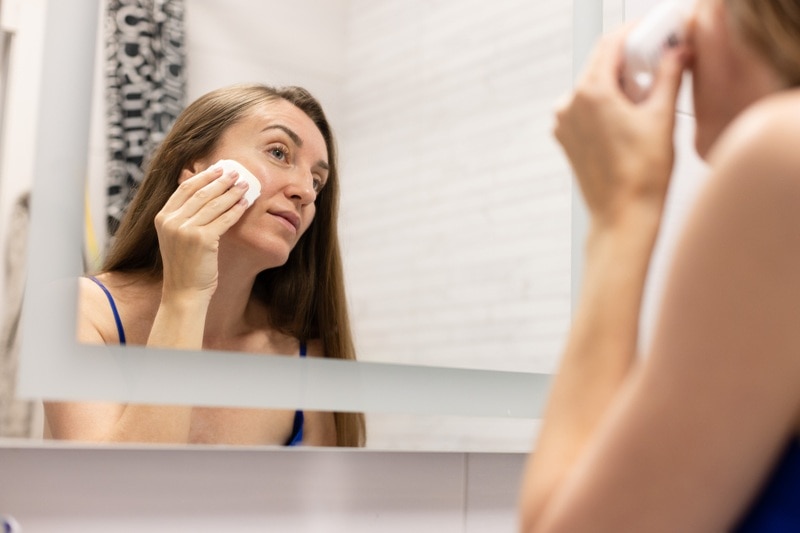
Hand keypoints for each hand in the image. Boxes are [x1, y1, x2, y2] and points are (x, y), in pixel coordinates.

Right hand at [154, 164, 248, 300]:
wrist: (183, 292)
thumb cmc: (185, 265)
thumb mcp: (176, 237)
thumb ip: (184, 215)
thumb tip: (203, 190)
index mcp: (162, 217)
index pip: (185, 188)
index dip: (204, 176)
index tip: (219, 168)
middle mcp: (171, 221)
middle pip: (201, 192)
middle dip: (221, 180)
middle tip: (237, 172)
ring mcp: (185, 230)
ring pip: (214, 204)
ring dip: (232, 192)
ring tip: (245, 185)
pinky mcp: (202, 240)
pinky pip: (224, 219)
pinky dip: (236, 209)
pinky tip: (246, 203)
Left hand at [553, 27, 688, 230]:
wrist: (624, 216)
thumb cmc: (641, 177)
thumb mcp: (662, 117)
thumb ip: (669, 76)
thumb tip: (676, 54)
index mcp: (590, 94)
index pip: (611, 44)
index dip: (635, 32)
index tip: (654, 30)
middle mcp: (569, 106)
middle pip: (600, 64)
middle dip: (630, 58)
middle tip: (659, 58)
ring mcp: (565, 124)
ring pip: (593, 87)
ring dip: (619, 82)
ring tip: (648, 93)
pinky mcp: (567, 139)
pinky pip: (586, 108)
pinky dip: (607, 103)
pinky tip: (630, 114)